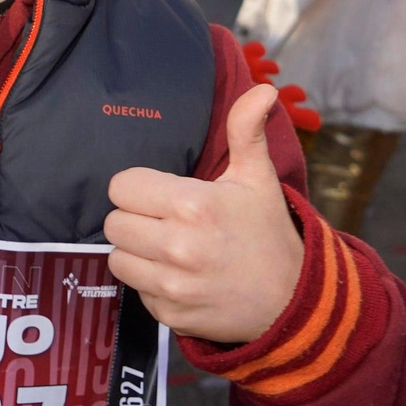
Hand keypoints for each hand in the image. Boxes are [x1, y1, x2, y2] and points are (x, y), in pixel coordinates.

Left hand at [104, 84, 302, 343]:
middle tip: (163, 220)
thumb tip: (263, 88)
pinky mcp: (169, 317)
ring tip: (166, 247)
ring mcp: (172, 286)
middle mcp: (177, 246)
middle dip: (134, 218)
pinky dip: (150, 284)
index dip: (138, 187)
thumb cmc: (268, 232)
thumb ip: (247, 130)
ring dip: (136, 252)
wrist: (292, 301)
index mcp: (192, 204)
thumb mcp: (258, 177)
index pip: (121, 186)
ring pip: (117, 258)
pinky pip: (136, 291)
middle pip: (113, 223)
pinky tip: (178, 277)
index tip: (161, 193)